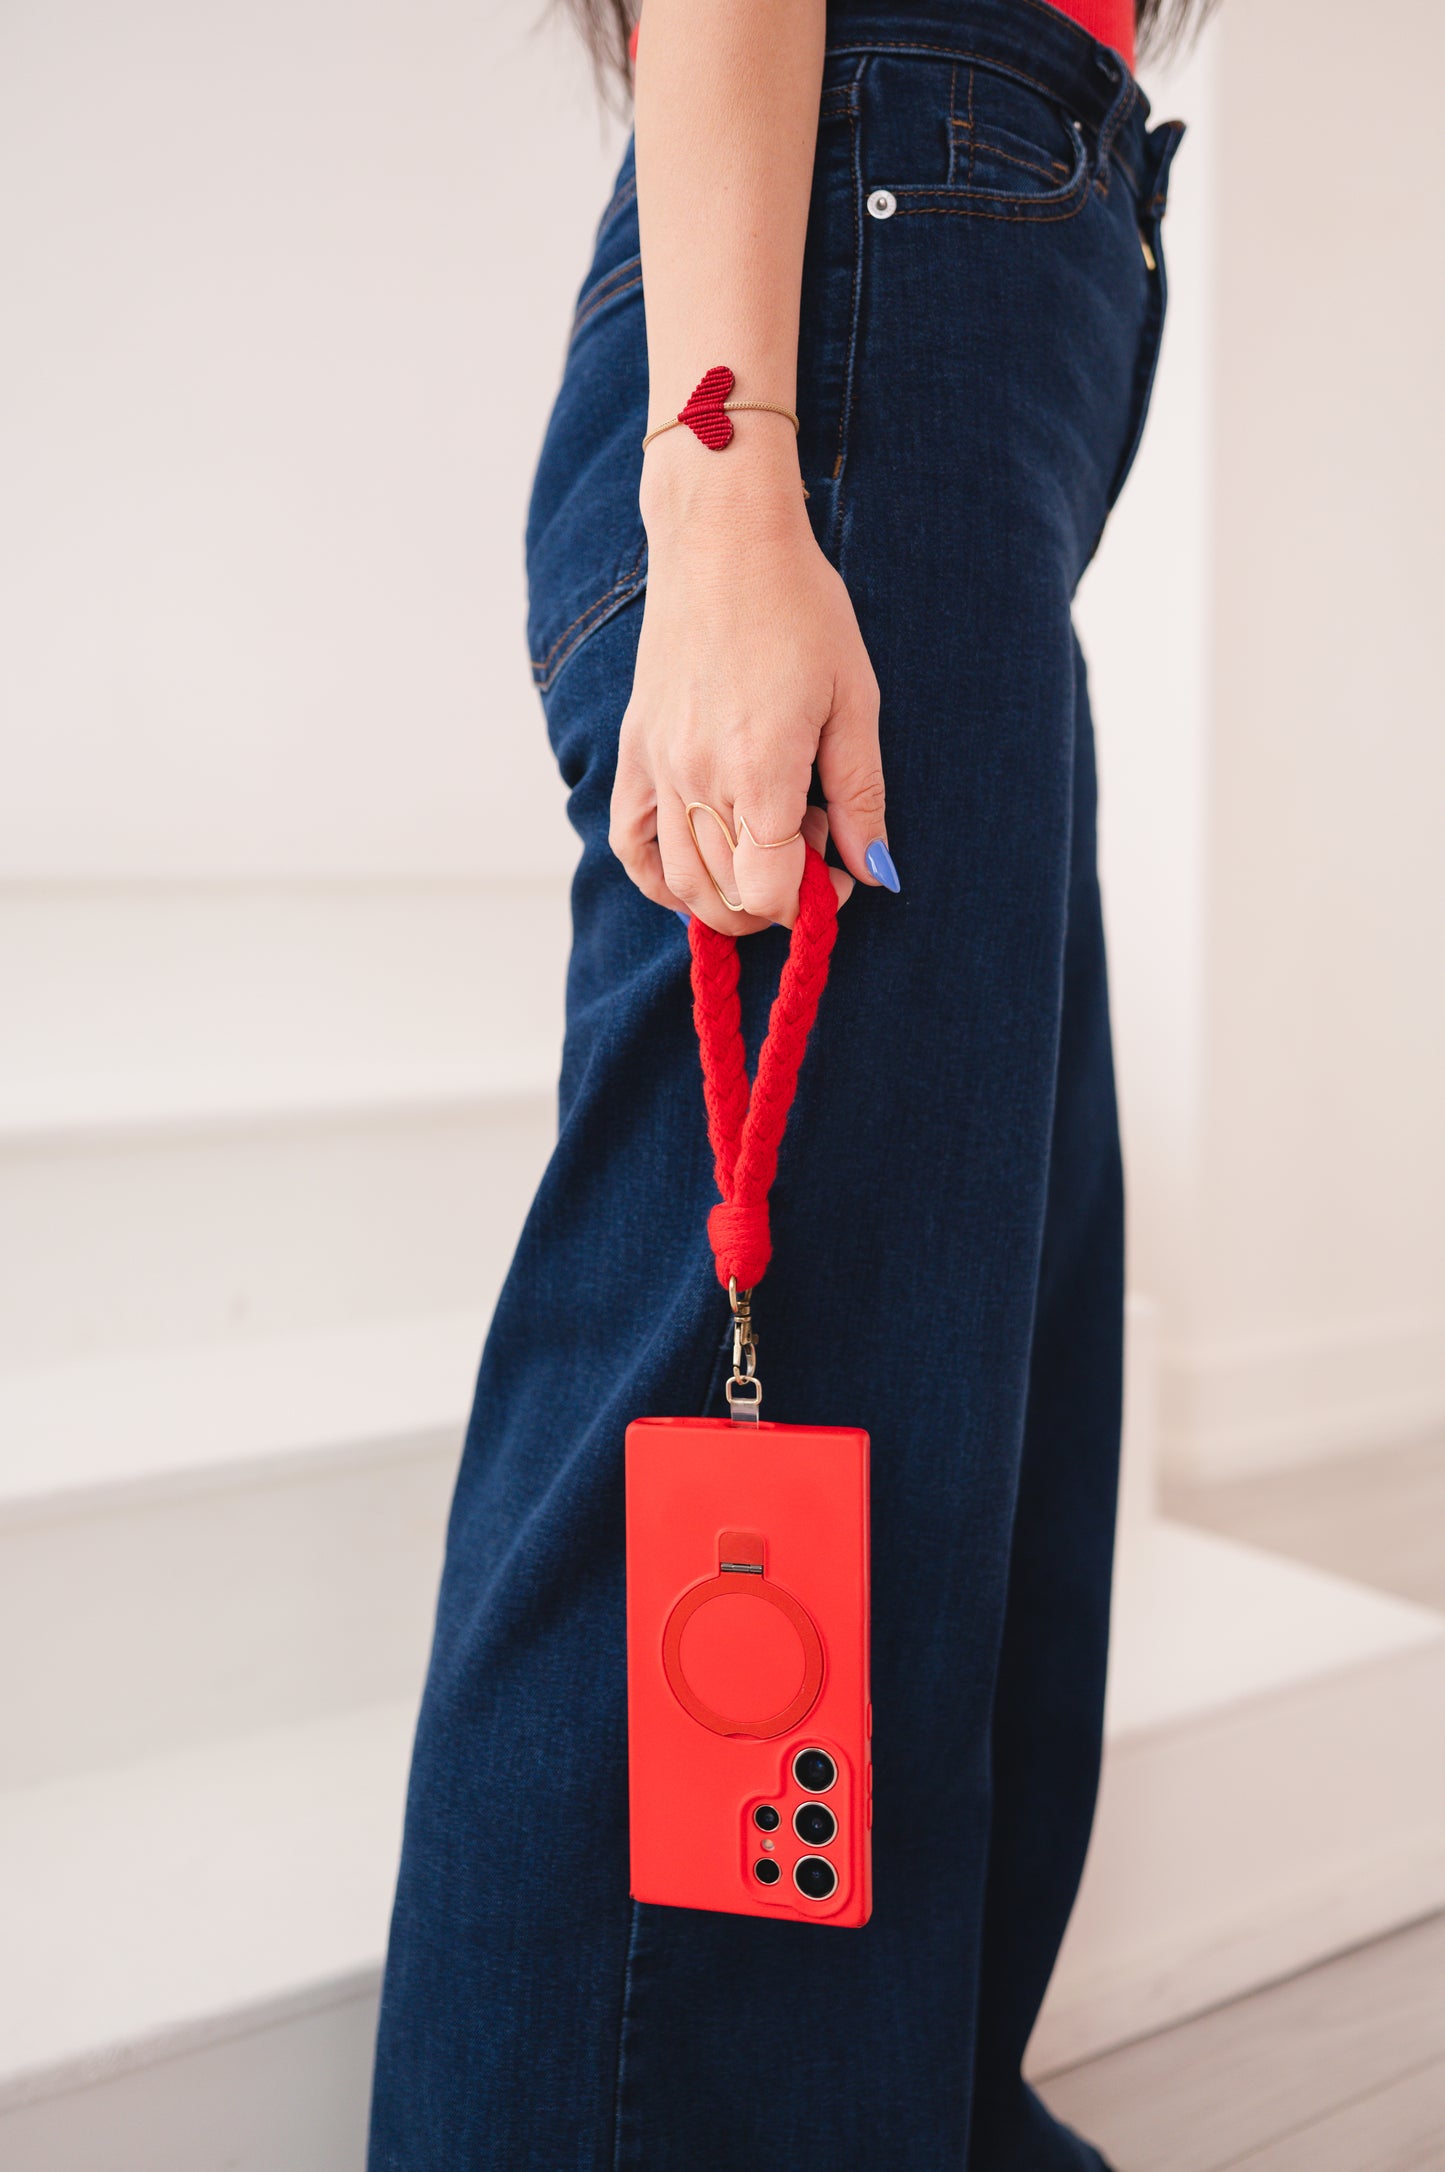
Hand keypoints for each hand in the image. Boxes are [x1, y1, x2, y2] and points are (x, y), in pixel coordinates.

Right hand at [609, 439, 892, 933]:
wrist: (723, 541)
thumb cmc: (802, 610)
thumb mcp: (855, 701)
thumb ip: (861, 795)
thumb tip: (876, 871)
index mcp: (761, 770)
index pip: (770, 891)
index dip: (810, 903)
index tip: (838, 873)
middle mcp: (700, 778)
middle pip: (729, 894)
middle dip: (778, 899)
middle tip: (811, 853)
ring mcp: (659, 766)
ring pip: (679, 881)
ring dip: (726, 899)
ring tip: (765, 858)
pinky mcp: (635, 749)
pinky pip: (629, 842)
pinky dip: (659, 879)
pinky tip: (696, 876)